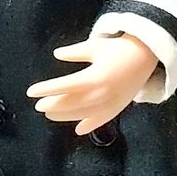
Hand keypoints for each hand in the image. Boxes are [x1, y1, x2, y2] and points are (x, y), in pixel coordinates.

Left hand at [26, 34, 157, 134]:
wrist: (145, 57)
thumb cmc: (117, 49)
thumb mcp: (94, 46)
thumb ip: (74, 52)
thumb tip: (57, 54)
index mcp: (94, 77)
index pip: (64, 86)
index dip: (46, 89)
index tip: (31, 92)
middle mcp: (101, 94)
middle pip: (72, 103)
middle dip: (53, 105)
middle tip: (38, 106)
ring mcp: (110, 104)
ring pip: (83, 114)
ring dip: (66, 116)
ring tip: (50, 114)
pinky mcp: (118, 109)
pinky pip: (101, 121)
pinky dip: (89, 126)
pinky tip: (78, 129)